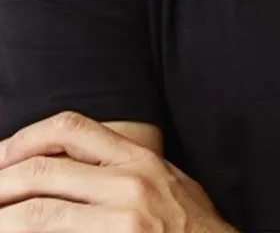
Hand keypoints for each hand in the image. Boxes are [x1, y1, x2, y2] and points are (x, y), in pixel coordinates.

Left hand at [0, 110, 234, 231]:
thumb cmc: (191, 225)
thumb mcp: (166, 179)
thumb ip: (124, 166)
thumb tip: (67, 162)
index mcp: (139, 157)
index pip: (71, 127)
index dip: (24, 138)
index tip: (0, 156)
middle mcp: (129, 182)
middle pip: (43, 168)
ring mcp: (122, 220)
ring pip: (37, 212)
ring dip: (1, 218)